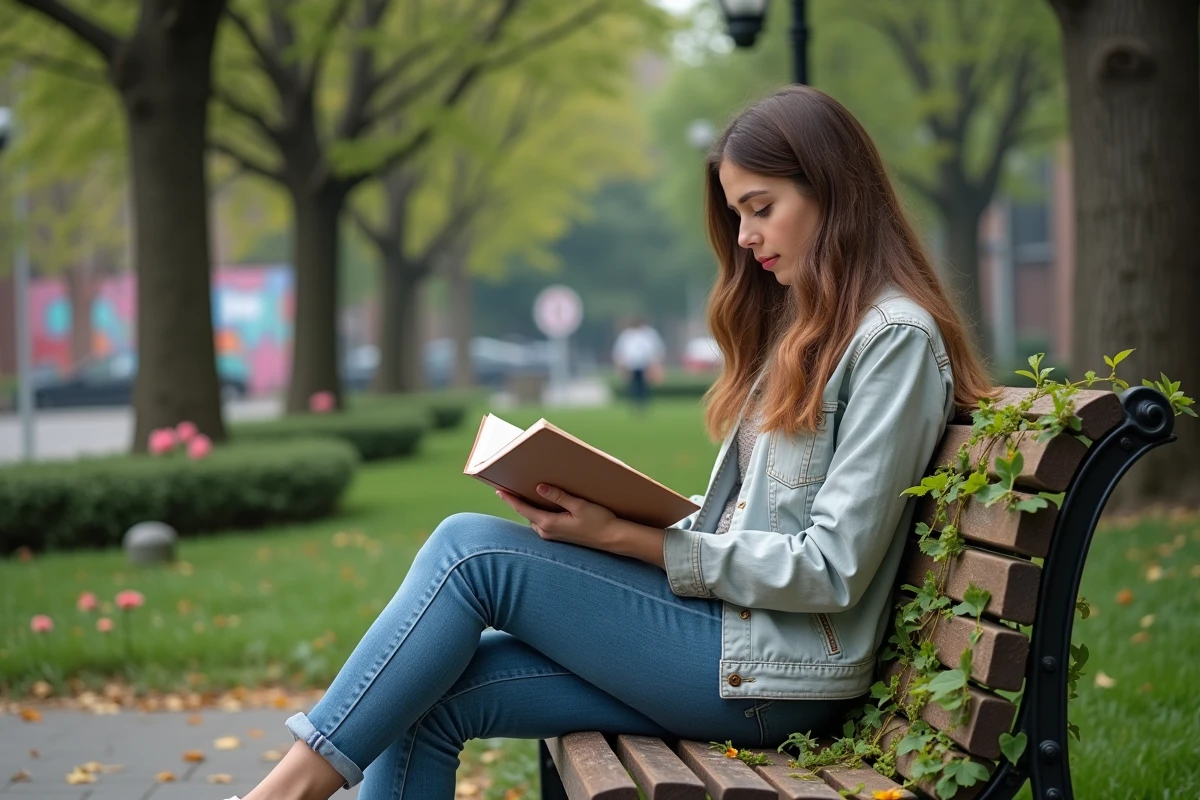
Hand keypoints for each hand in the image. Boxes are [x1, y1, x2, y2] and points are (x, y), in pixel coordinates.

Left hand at [495, 484, 617, 548]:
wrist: (612, 538)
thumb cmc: (598, 521)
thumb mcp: (579, 505)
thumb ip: (558, 496)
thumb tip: (539, 487)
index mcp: (549, 523)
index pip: (523, 509)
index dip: (510, 499)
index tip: (499, 490)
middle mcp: (547, 532)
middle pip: (526, 513)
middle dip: (517, 501)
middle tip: (508, 487)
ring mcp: (552, 535)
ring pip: (534, 518)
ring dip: (527, 507)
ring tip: (522, 492)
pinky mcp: (558, 535)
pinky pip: (541, 522)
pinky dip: (536, 512)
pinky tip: (540, 503)